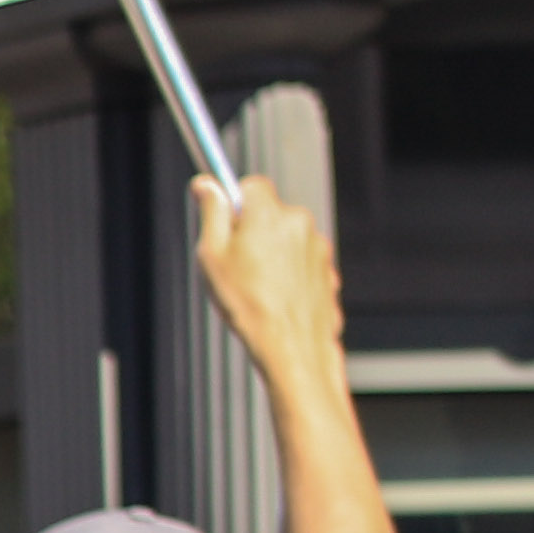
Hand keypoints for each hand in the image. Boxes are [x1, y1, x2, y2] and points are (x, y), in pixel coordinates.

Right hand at [188, 168, 348, 400]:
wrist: (291, 346)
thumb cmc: (249, 304)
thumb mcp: (212, 255)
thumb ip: (211, 213)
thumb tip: (206, 186)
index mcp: (269, 213)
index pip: (250, 186)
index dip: (234, 203)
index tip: (223, 221)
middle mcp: (299, 223)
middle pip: (269, 215)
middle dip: (253, 234)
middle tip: (235, 265)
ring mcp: (317, 248)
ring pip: (286, 242)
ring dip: (272, 257)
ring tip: (257, 290)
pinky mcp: (327, 272)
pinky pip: (301, 266)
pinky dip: (289, 278)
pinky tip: (275, 301)